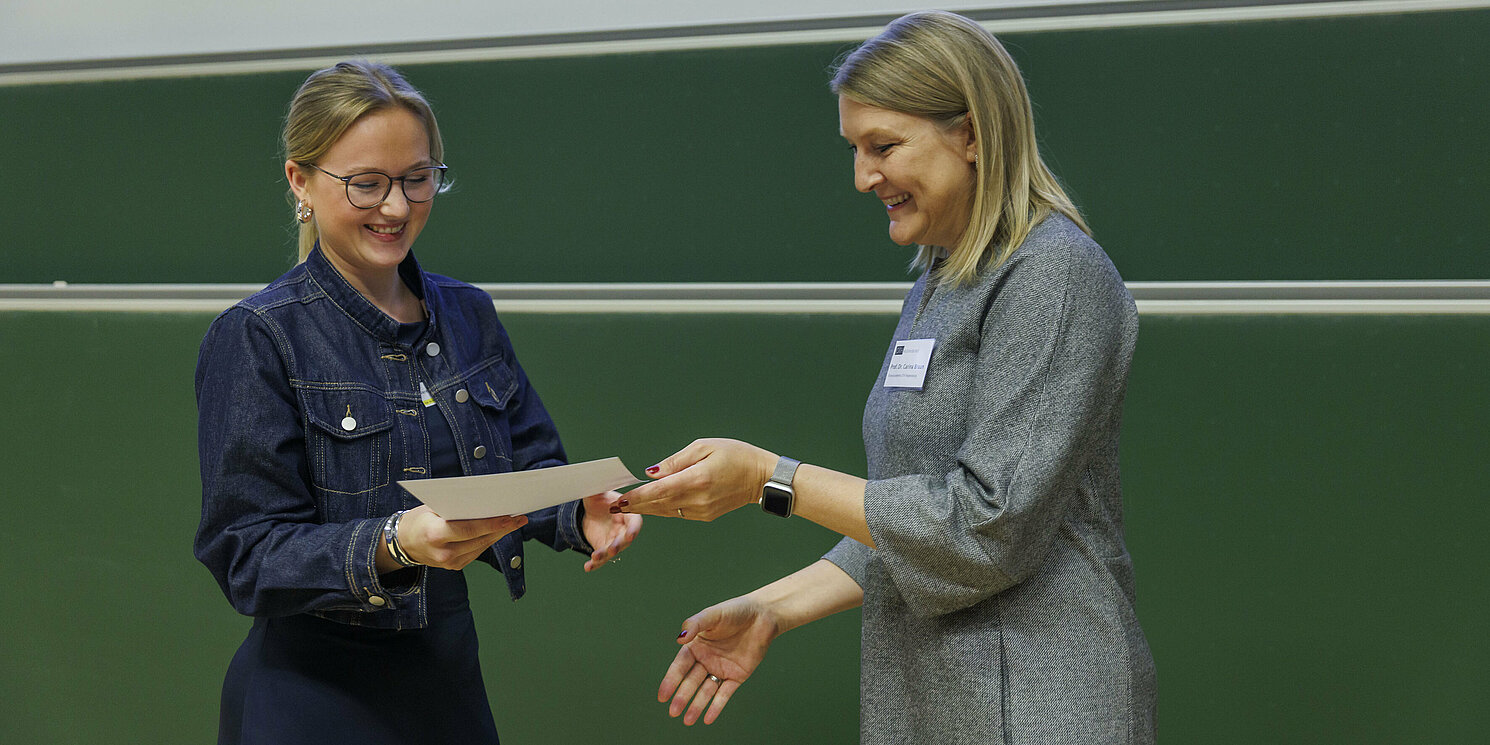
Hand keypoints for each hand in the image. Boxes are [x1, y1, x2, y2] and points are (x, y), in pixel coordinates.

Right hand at [394, 505, 526, 570]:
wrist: (403, 543)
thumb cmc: (419, 520)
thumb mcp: (431, 508)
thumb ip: (455, 507)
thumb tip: (485, 501)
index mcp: (435, 535)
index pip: (468, 529)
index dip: (490, 524)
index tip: (509, 517)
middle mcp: (443, 553)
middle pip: (479, 539)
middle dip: (502, 528)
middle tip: (519, 517)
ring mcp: (450, 563)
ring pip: (482, 546)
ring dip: (500, 534)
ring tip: (516, 521)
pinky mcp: (456, 566)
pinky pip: (477, 551)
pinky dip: (489, 540)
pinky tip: (501, 530)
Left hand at [580, 490, 640, 571]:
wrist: (590, 513)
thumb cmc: (600, 500)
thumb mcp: (598, 491)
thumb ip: (599, 485)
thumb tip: (596, 474)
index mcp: (627, 514)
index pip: (635, 522)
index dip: (633, 529)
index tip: (630, 534)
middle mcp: (624, 530)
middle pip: (625, 540)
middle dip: (619, 545)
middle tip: (612, 549)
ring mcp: (615, 541)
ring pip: (612, 551)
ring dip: (605, 555)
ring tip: (595, 557)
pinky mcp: (604, 549)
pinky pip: (601, 559)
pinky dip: (595, 564)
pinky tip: (587, 567)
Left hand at [618, 438, 775, 520]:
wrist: (761, 477)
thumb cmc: (736, 456)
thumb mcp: (704, 447)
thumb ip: (676, 461)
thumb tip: (652, 473)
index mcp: (697, 480)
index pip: (659, 491)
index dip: (637, 496)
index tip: (620, 498)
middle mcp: (698, 500)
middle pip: (659, 505)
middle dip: (635, 504)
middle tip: (615, 504)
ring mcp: (702, 511)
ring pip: (667, 511)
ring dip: (647, 508)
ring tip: (627, 504)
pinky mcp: (705, 516)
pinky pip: (678, 513)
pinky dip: (663, 508)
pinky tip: (652, 503)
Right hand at [659, 595, 780, 725]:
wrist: (763, 615)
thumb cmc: (735, 611)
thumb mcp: (713, 615)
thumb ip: (695, 625)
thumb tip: (679, 639)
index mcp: (696, 645)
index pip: (680, 666)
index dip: (670, 681)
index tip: (662, 696)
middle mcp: (706, 659)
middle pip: (691, 681)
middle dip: (682, 696)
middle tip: (673, 712)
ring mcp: (721, 669)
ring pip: (706, 690)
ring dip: (697, 705)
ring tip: (688, 720)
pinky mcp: (737, 676)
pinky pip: (724, 694)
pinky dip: (716, 706)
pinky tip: (707, 719)